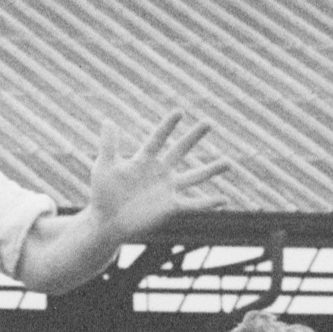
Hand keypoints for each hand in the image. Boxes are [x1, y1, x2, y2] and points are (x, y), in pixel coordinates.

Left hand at [82, 107, 227, 235]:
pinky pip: (193, 204)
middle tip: (209, 123)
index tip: (180, 111)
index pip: (158, 139)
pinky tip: (225, 199)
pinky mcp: (169, 206)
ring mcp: (167, 189)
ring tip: (229, 162)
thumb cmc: (103, 192)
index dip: (168, 126)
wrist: (107, 220)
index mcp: (143, 160)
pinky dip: (208, 203)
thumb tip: (108, 121)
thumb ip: (109, 145)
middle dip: (193, 137)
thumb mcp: (104, 167)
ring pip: (194, 177)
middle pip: (180, 150)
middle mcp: (159, 171)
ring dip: (211, 170)